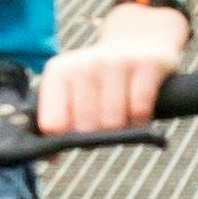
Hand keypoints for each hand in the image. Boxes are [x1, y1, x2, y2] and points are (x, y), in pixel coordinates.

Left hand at [33, 21, 180, 136]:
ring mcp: (116, 62)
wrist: (140, 40)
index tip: (74, 138)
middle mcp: (85, 63)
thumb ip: (57, 121)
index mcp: (59, 72)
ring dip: (122, 128)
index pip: (53, 124)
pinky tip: (139, 112)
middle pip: (86, 127)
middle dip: (97, 135)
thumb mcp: (73, 89)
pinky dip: (141, 121)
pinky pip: (140, 110)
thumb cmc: (102, 78)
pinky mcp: (146, 64)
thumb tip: (51, 159)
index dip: (64, 140)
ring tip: (123, 115)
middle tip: (104, 123)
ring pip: (113, 122)